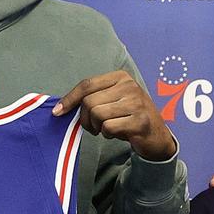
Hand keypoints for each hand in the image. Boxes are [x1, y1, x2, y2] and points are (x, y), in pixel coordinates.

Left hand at [54, 71, 175, 160]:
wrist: (156, 136)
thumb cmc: (127, 117)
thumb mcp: (110, 101)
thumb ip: (90, 98)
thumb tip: (59, 108)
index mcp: (121, 77)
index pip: (86, 85)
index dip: (69, 99)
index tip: (57, 112)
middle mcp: (130, 86)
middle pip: (89, 102)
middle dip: (85, 119)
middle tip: (93, 126)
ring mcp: (137, 103)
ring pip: (97, 115)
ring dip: (96, 127)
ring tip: (107, 128)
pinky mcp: (140, 121)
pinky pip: (108, 127)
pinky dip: (108, 134)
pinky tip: (117, 133)